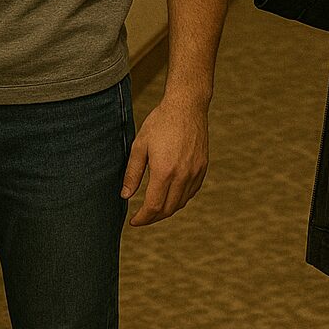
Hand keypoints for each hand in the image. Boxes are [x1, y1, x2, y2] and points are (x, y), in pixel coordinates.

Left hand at [120, 95, 208, 225]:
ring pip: (181, 203)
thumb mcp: (140, 146)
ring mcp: (195, 172)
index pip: (154, 206)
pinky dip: (180, 199)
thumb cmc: (160, 122)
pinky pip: (191, 192)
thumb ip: (132, 173)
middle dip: (153, 218)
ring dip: (166, 210)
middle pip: (168, 209)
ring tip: (153, 208)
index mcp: (164, 171)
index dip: (143, 218)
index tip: (134, 221)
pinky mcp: (202, 168)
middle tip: (141, 218)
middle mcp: (183, 175)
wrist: (187, 106)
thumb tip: (125, 196)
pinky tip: (170, 195)